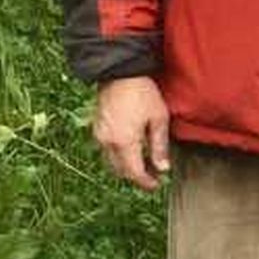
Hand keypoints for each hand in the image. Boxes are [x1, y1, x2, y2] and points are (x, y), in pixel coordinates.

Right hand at [93, 74, 170, 190]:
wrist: (119, 73)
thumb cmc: (142, 93)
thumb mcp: (158, 118)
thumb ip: (159, 146)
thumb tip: (162, 169)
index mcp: (124, 142)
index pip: (134, 173)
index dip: (146, 183)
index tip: (156, 185)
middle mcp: (108, 142)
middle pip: (121, 171)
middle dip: (136, 176)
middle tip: (152, 175)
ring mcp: (99, 135)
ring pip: (111, 162)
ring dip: (126, 167)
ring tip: (143, 162)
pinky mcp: (96, 128)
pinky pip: (106, 150)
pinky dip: (118, 155)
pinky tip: (131, 148)